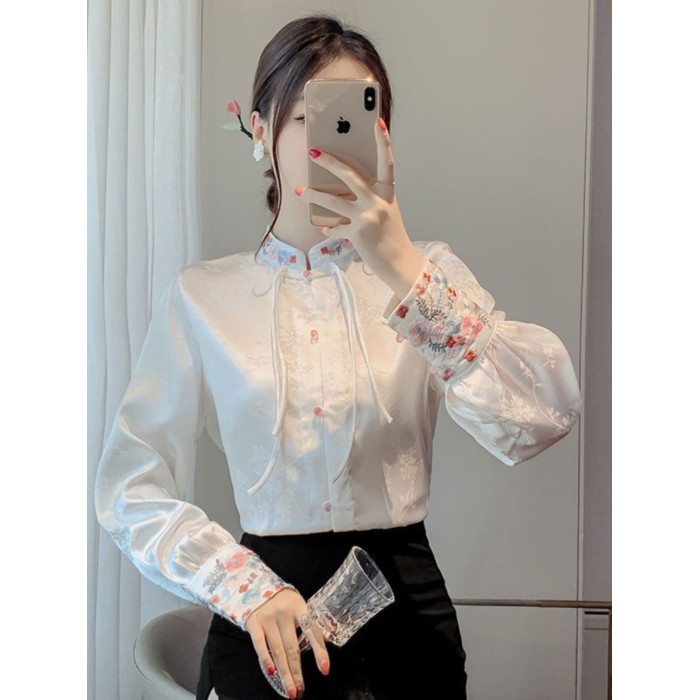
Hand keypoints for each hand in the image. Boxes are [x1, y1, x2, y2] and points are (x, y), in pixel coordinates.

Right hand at [245, 588, 329, 698]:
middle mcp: (283, 611)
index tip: (324, 670)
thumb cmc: (282, 601)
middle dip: (297, 672)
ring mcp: (267, 617)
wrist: (256, 587)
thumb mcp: (298, 606)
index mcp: (299, 606)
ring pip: (278, 650)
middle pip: (292, 647)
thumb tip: (325, 642)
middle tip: (301, 691)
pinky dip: (266, 659)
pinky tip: (272, 672)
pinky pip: (260, 645)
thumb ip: (308, 623)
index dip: (319, 651)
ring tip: (290, 690)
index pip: (312, 632)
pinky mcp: (253, 622)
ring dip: (285, 673)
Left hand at [294, 117, 424, 297]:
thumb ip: (368, 197)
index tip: (377, 121)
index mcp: (387, 193)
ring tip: (298, 190)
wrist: (399, 263)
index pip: (386, 162)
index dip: (383, 141)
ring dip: (312, 195)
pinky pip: (334, 227)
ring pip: (333, 201)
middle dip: (329, 163)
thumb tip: (341, 186)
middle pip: (350, 176)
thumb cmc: (390, 235)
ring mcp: (367, 217)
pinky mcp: (357, 234)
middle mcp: (378, 202)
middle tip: (313, 152)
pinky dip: (326, 227)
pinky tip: (320, 226)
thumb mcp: (385, 211)